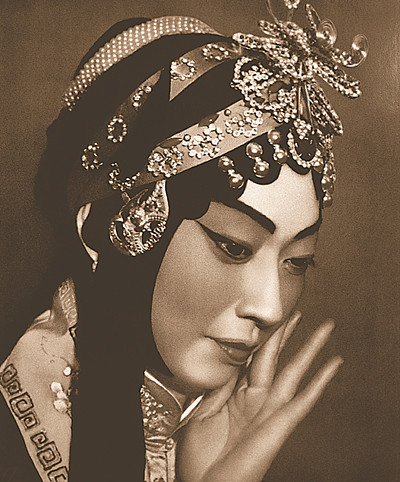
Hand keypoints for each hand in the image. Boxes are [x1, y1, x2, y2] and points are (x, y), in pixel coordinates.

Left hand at [176, 313, 342, 481]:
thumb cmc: (200, 458)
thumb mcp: (202, 412)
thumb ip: (217, 387)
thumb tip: (227, 360)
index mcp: (236, 395)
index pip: (251, 357)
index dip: (260, 337)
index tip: (267, 319)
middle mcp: (256, 399)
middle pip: (274, 357)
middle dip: (286, 333)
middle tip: (297, 313)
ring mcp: (269, 410)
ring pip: (294, 370)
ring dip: (310, 347)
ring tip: (324, 328)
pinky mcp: (280, 425)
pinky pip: (304, 399)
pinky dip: (321, 381)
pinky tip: (334, 364)